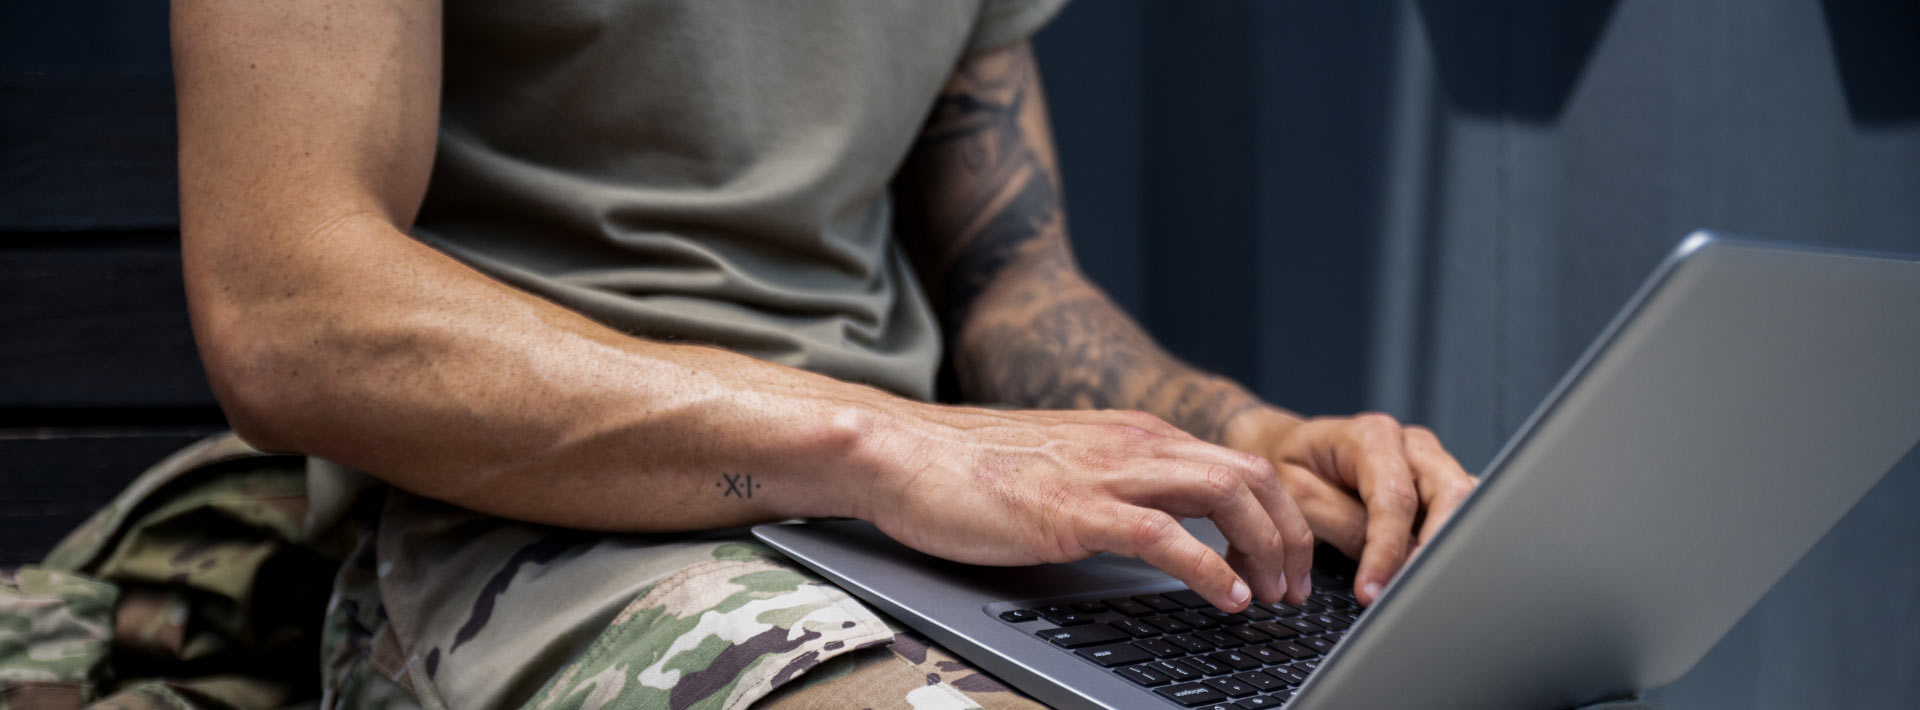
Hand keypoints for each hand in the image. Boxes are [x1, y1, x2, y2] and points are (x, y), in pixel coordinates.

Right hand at [859, 404, 1314, 610]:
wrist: (905, 454)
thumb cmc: (972, 470)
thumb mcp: (1067, 472)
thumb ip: (1116, 489)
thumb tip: (1158, 532)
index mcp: (1135, 436)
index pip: (1238, 464)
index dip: (1277, 517)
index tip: (1281, 564)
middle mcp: (1134, 444)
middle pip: (1253, 476)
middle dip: (1289, 535)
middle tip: (1290, 589)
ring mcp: (1107, 474)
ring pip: (1227, 496)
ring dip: (1264, 551)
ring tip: (1268, 597)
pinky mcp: (1076, 511)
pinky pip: (1166, 537)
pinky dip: (1209, 570)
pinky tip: (1224, 599)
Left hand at [1230, 410, 1477, 605]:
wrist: (1282, 450)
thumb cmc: (1287, 469)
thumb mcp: (1299, 496)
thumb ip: (1345, 524)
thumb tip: (1396, 561)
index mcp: (1373, 436)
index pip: (1395, 498)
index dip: (1388, 551)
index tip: (1373, 592)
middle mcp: (1411, 445)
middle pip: (1451, 493)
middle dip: (1437, 546)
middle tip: (1413, 590)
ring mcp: (1429, 463)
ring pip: (1463, 503)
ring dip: (1449, 545)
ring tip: (1424, 585)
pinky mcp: (1435, 485)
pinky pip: (1458, 512)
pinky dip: (1451, 540)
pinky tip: (1434, 567)